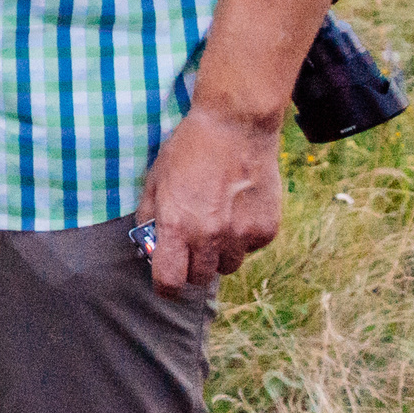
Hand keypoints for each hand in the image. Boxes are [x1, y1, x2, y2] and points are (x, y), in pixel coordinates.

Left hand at [135, 101, 283, 292]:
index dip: (166, 285)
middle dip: (192, 267)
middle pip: (200, 278)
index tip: (166, 280)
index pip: (170, 281)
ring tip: (216, 222)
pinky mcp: (267, 229)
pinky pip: (251, 249)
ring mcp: (242, 235)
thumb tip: (146, 247)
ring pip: (228, 266)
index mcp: (177, 226)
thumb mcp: (155, 180)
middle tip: (191, 244)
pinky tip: (238, 211)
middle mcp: (210, 237)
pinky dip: (243, 238)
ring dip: (219, 254)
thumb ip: (148, 217)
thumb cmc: (188, 150)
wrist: (235, 127)